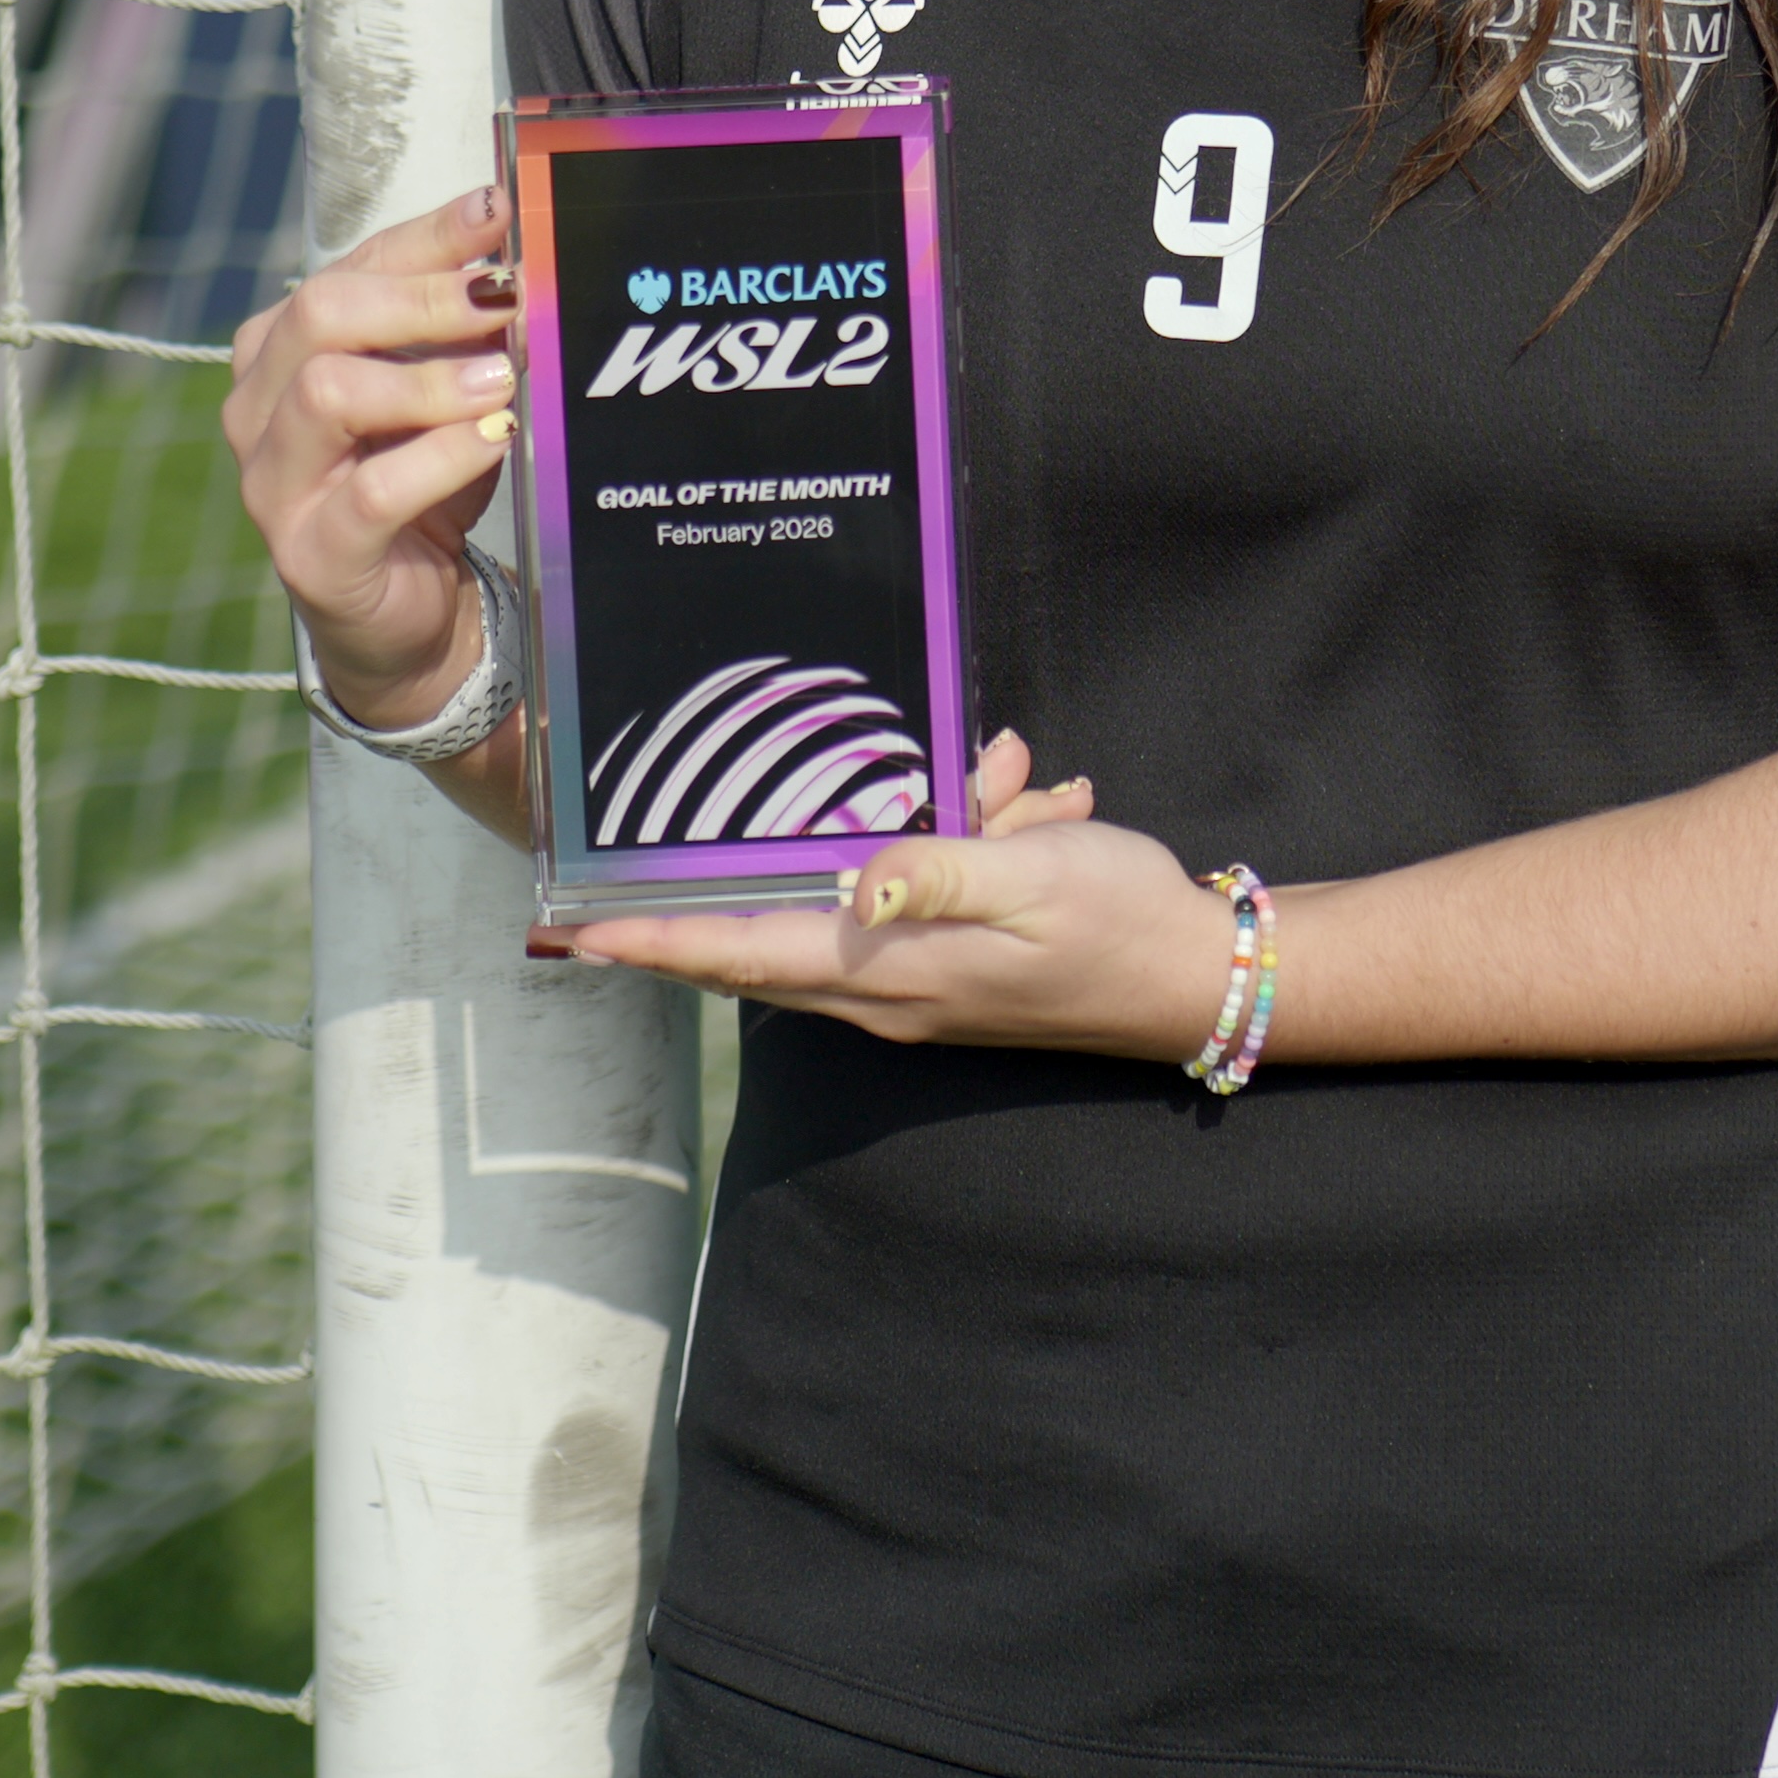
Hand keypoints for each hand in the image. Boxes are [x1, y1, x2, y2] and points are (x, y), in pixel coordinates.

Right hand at [221, 176, 520, 739]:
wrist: (406, 615)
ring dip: (429, 380)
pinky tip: (492, 440)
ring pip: (327, 394)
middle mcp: (257, 409)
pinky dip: (441, 457)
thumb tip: (509, 256)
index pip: (349, 268)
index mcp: (279, 351)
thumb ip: (460, 328)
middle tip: (503, 297)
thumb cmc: (421, 484)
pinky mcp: (310, 553)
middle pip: (319, 316)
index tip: (497, 210)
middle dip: (422, 298)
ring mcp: (273, 484)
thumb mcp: (441, 391)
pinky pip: (371, 491)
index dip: (427, 237)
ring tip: (501, 382)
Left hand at [545, 732, 1237, 1061]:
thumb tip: (853, 884)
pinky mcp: (952, 972)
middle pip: (766, 941)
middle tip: (653, 856)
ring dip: (916, 828)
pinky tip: (1036, 799)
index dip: (658, 944)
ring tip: (1017, 784)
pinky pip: (917, 896)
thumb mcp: (1030, 877)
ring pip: (859, 897)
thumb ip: (936, 872)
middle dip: (740, 878)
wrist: (1199, 976)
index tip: (578, 935)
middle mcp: (888, 994)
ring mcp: (919, 989)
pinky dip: (964, 838)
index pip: (745, 955)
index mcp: (892, 972)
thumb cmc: (1116, 922)